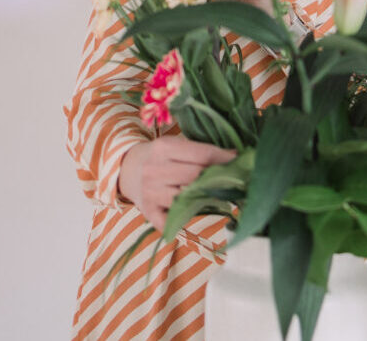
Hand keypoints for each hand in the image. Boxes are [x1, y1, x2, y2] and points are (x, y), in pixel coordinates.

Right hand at [117, 136, 236, 232]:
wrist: (127, 169)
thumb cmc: (160, 156)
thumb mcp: (175, 144)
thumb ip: (200, 150)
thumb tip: (235, 156)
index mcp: (164, 148)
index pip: (202, 154)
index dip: (224, 158)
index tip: (239, 160)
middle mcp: (155, 170)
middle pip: (197, 176)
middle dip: (218, 177)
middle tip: (235, 177)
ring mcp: (151, 193)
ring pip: (187, 198)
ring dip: (207, 197)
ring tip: (220, 192)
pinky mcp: (149, 213)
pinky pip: (173, 221)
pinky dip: (186, 218)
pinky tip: (197, 210)